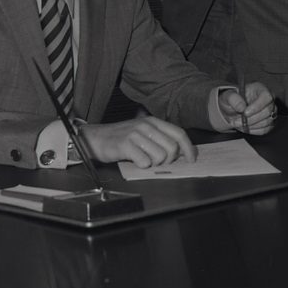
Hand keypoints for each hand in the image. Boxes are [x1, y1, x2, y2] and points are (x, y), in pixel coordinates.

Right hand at [80, 116, 196, 167]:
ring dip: (154, 164)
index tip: (191, 159)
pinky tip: (135, 161)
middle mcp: (146, 125)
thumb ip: (161, 139)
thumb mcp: (143, 133)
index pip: (179, 133)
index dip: (188, 148)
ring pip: (160, 156)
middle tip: (156, 161)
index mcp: (153, 122)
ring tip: (143, 160)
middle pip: (172, 148)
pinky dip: (141, 165)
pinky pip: (145, 162)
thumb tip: (182, 152)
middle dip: (168, 160)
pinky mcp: (126, 144)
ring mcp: (136, 134)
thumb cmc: (122, 139)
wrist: (96, 138)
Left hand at [220, 81, 275, 135]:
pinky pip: (264, 130)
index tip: (245, 112)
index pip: (266, 97)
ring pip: (266, 122)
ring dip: (250, 126)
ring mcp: (271, 112)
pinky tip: (244, 127)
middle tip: (237, 121)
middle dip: (251, 119)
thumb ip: (234, 99)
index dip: (257, 106)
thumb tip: (242, 107)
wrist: (232, 108)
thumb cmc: (233, 99)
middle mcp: (268, 100)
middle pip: (267, 112)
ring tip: (238, 124)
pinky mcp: (269, 123)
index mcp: (261, 89)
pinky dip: (253, 130)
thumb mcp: (228, 95)